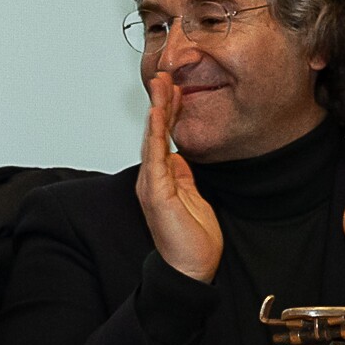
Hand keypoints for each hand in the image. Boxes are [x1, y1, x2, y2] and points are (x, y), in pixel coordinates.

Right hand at [136, 71, 222, 281]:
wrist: (190, 269)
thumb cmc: (192, 241)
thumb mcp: (193, 198)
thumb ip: (184, 177)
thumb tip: (181, 158)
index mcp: (161, 180)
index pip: (163, 138)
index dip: (168, 112)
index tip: (174, 89)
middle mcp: (152, 179)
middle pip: (154, 133)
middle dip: (160, 103)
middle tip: (164, 75)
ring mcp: (151, 185)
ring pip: (152, 138)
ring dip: (157, 110)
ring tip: (161, 85)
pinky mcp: (156, 192)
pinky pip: (156, 156)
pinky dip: (156, 132)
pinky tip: (158, 114)